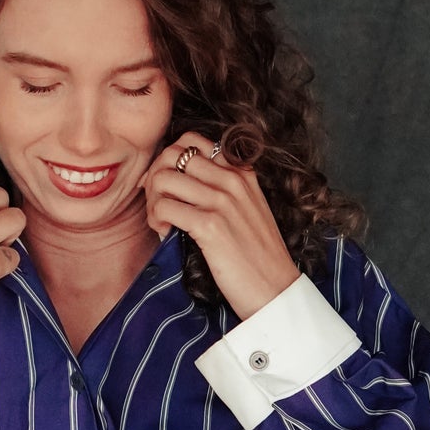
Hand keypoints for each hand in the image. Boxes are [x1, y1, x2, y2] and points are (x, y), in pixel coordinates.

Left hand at [140, 131, 300, 319]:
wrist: (275, 289)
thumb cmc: (257, 255)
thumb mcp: (248, 209)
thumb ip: (223, 188)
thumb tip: (178, 179)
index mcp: (242, 172)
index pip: (192, 140)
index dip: (169, 158)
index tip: (166, 185)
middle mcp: (233, 180)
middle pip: (172, 154)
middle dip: (156, 177)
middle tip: (158, 203)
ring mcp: (222, 201)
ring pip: (163, 178)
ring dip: (153, 200)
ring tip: (161, 221)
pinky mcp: (210, 226)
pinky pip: (164, 206)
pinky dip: (157, 220)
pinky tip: (166, 233)